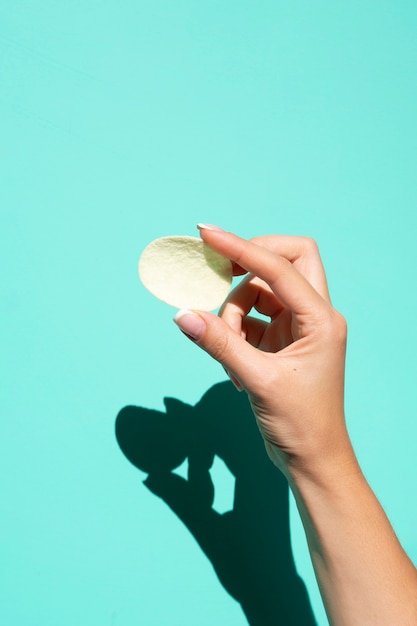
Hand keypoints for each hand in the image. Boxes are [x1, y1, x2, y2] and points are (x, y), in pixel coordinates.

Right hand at [174, 226, 354, 476]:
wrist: (313, 460)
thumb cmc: (300, 424)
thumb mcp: (257, 380)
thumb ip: (219, 343)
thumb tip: (181, 313)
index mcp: (322, 319)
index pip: (280, 267)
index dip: (242, 248)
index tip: (207, 235)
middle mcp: (315, 316)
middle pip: (287, 260)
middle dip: (251, 260)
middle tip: (218, 272)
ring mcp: (300, 328)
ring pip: (263, 292)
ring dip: (235, 311)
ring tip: (228, 349)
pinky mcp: (284, 342)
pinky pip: (254, 318)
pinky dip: (236, 331)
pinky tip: (233, 367)